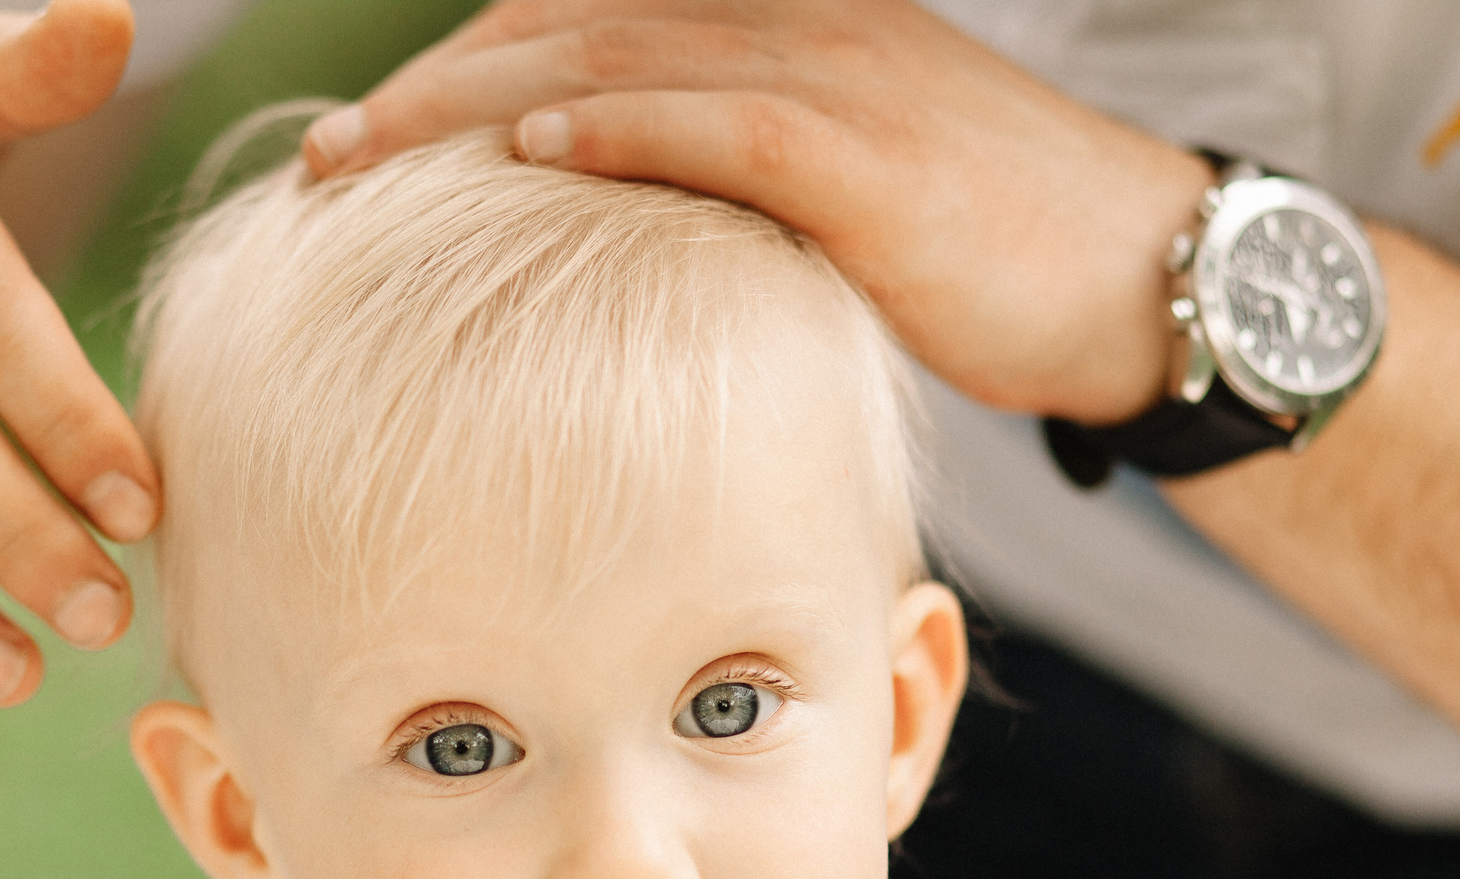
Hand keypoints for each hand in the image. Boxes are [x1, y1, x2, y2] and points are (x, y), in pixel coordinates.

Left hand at [302, 0, 1215, 425]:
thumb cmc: (987, 256)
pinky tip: (528, 152)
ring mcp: (825, 75)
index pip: (578, 25)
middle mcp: (785, 26)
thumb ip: (727, 199)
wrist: (1137, 272)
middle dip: (428, 93)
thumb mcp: (838, 205)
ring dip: (471, 108)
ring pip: (610, 60)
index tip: (368, 149)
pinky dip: (617, 128)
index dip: (461, 76)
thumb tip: (625, 259)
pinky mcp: (861, 149)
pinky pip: (717, 120)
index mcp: (769, 34)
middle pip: (562, 29)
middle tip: (321, 161)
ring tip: (362, 161)